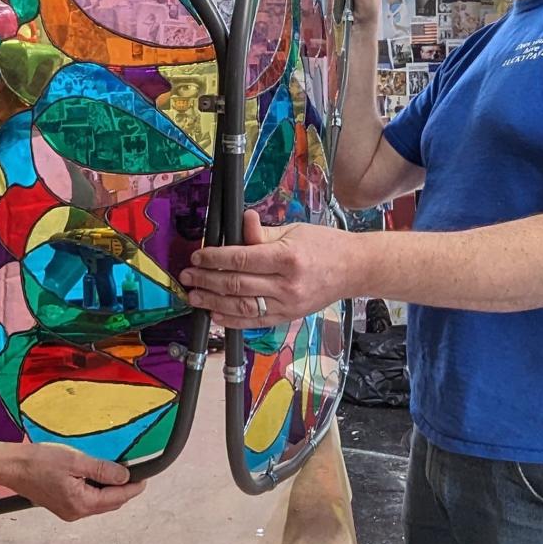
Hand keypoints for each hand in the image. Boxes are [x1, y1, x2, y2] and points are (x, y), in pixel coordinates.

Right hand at [7, 444, 145, 520]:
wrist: (13, 467)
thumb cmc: (42, 461)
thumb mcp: (75, 461)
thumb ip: (102, 469)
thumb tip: (126, 477)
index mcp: (82, 503)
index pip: (116, 498)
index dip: (133, 488)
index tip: (145, 476)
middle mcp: (77, 513)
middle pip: (109, 504)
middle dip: (124, 491)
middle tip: (136, 473)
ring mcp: (69, 512)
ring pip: (99, 503)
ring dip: (111, 491)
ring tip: (120, 474)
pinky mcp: (62, 506)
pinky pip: (88, 501)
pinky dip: (98, 491)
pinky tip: (99, 478)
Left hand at [180, 211, 353, 326]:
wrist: (355, 269)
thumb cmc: (324, 245)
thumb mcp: (293, 230)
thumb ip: (262, 232)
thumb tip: (239, 222)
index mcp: (287, 258)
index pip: (241, 259)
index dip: (215, 258)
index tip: (198, 256)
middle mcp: (287, 284)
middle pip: (237, 284)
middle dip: (207, 280)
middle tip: (187, 276)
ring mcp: (288, 305)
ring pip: (242, 306)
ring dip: (213, 301)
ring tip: (194, 296)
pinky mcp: (288, 317)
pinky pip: (255, 322)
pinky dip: (232, 320)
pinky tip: (215, 314)